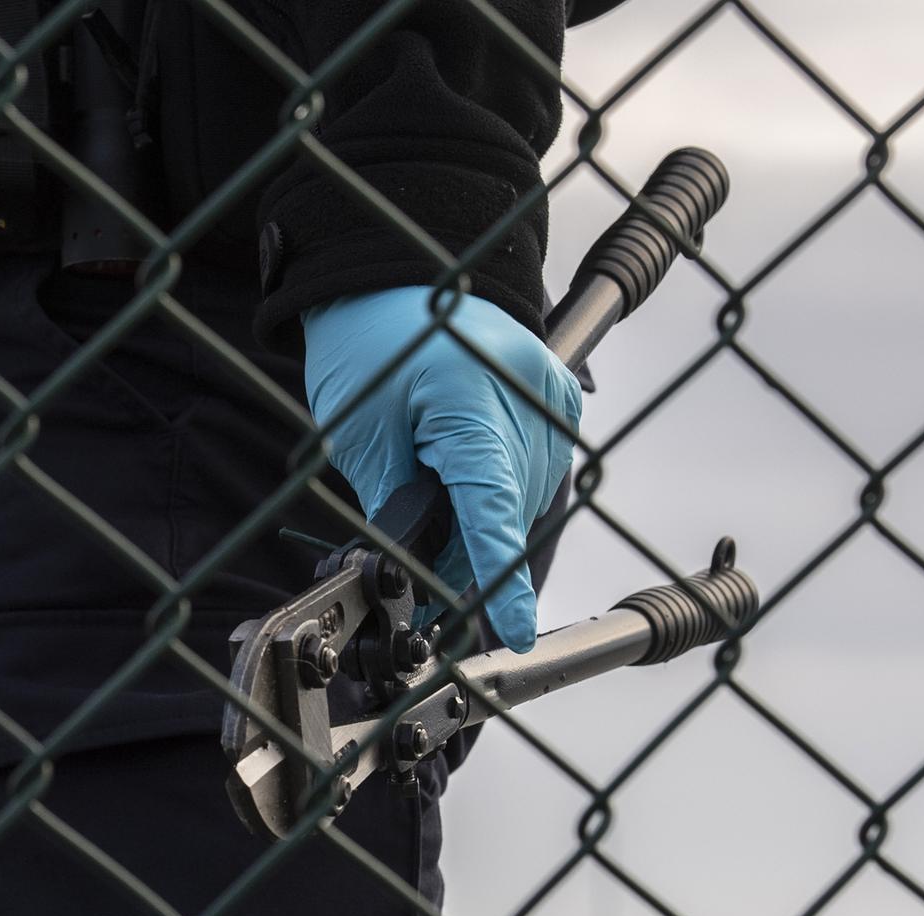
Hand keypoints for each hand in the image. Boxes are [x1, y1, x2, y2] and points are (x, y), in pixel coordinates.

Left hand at [302, 286, 580, 651]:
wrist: (392, 279)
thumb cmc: (368, 348)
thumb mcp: (362, 436)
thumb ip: (397, 507)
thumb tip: (416, 572)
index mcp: (470, 402)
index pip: (493, 511)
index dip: (500, 578)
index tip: (514, 628)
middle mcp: (527, 395)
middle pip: (509, 511)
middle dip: (466, 557)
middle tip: (421, 582)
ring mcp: (552, 391)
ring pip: (528, 497)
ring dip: (489, 524)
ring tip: (437, 524)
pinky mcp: (561, 392)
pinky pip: (541, 468)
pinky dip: (507, 489)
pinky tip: (469, 486)